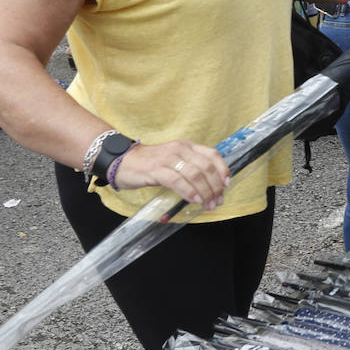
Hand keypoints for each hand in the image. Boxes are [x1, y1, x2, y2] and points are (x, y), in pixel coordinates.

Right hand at [111, 140, 228, 210]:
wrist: (122, 161)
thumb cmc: (150, 164)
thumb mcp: (175, 161)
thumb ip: (191, 168)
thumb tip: (211, 185)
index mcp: (187, 146)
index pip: (212, 155)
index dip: (223, 170)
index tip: (226, 185)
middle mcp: (180, 149)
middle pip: (206, 167)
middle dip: (215, 186)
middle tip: (217, 201)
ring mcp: (168, 158)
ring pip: (194, 174)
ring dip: (205, 192)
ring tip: (208, 204)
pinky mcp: (156, 169)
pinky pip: (177, 180)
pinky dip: (189, 191)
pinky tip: (194, 200)